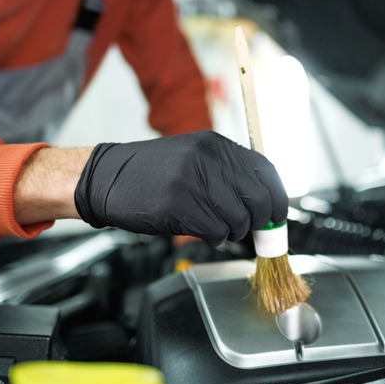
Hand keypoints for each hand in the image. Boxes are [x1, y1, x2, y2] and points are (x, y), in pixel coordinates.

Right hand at [74, 130, 287, 244]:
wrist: (107, 178)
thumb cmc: (151, 174)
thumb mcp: (194, 159)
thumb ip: (227, 173)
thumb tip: (264, 201)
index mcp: (217, 145)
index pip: (266, 171)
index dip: (277, 198)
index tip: (277, 215)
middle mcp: (209, 158)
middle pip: (259, 199)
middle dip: (259, 221)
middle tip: (249, 230)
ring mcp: (194, 180)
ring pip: (240, 219)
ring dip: (233, 232)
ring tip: (218, 229)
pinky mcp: (180, 204)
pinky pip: (217, 231)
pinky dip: (215, 238)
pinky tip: (203, 232)